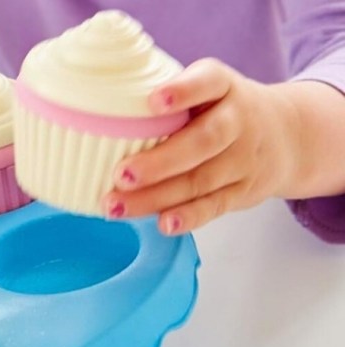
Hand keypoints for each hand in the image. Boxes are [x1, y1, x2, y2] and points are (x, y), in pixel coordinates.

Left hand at [101, 58, 300, 234]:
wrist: (288, 136)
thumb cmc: (222, 109)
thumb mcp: (207, 87)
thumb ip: (168, 92)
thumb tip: (98, 98)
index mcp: (223, 86)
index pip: (207, 82)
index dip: (183, 91)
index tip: (155, 101)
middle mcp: (238, 121)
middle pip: (201, 142)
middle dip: (160, 162)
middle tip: (121, 174)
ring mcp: (242, 159)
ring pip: (200, 180)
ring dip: (156, 197)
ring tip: (116, 206)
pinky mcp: (243, 191)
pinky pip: (214, 205)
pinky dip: (188, 217)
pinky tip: (162, 224)